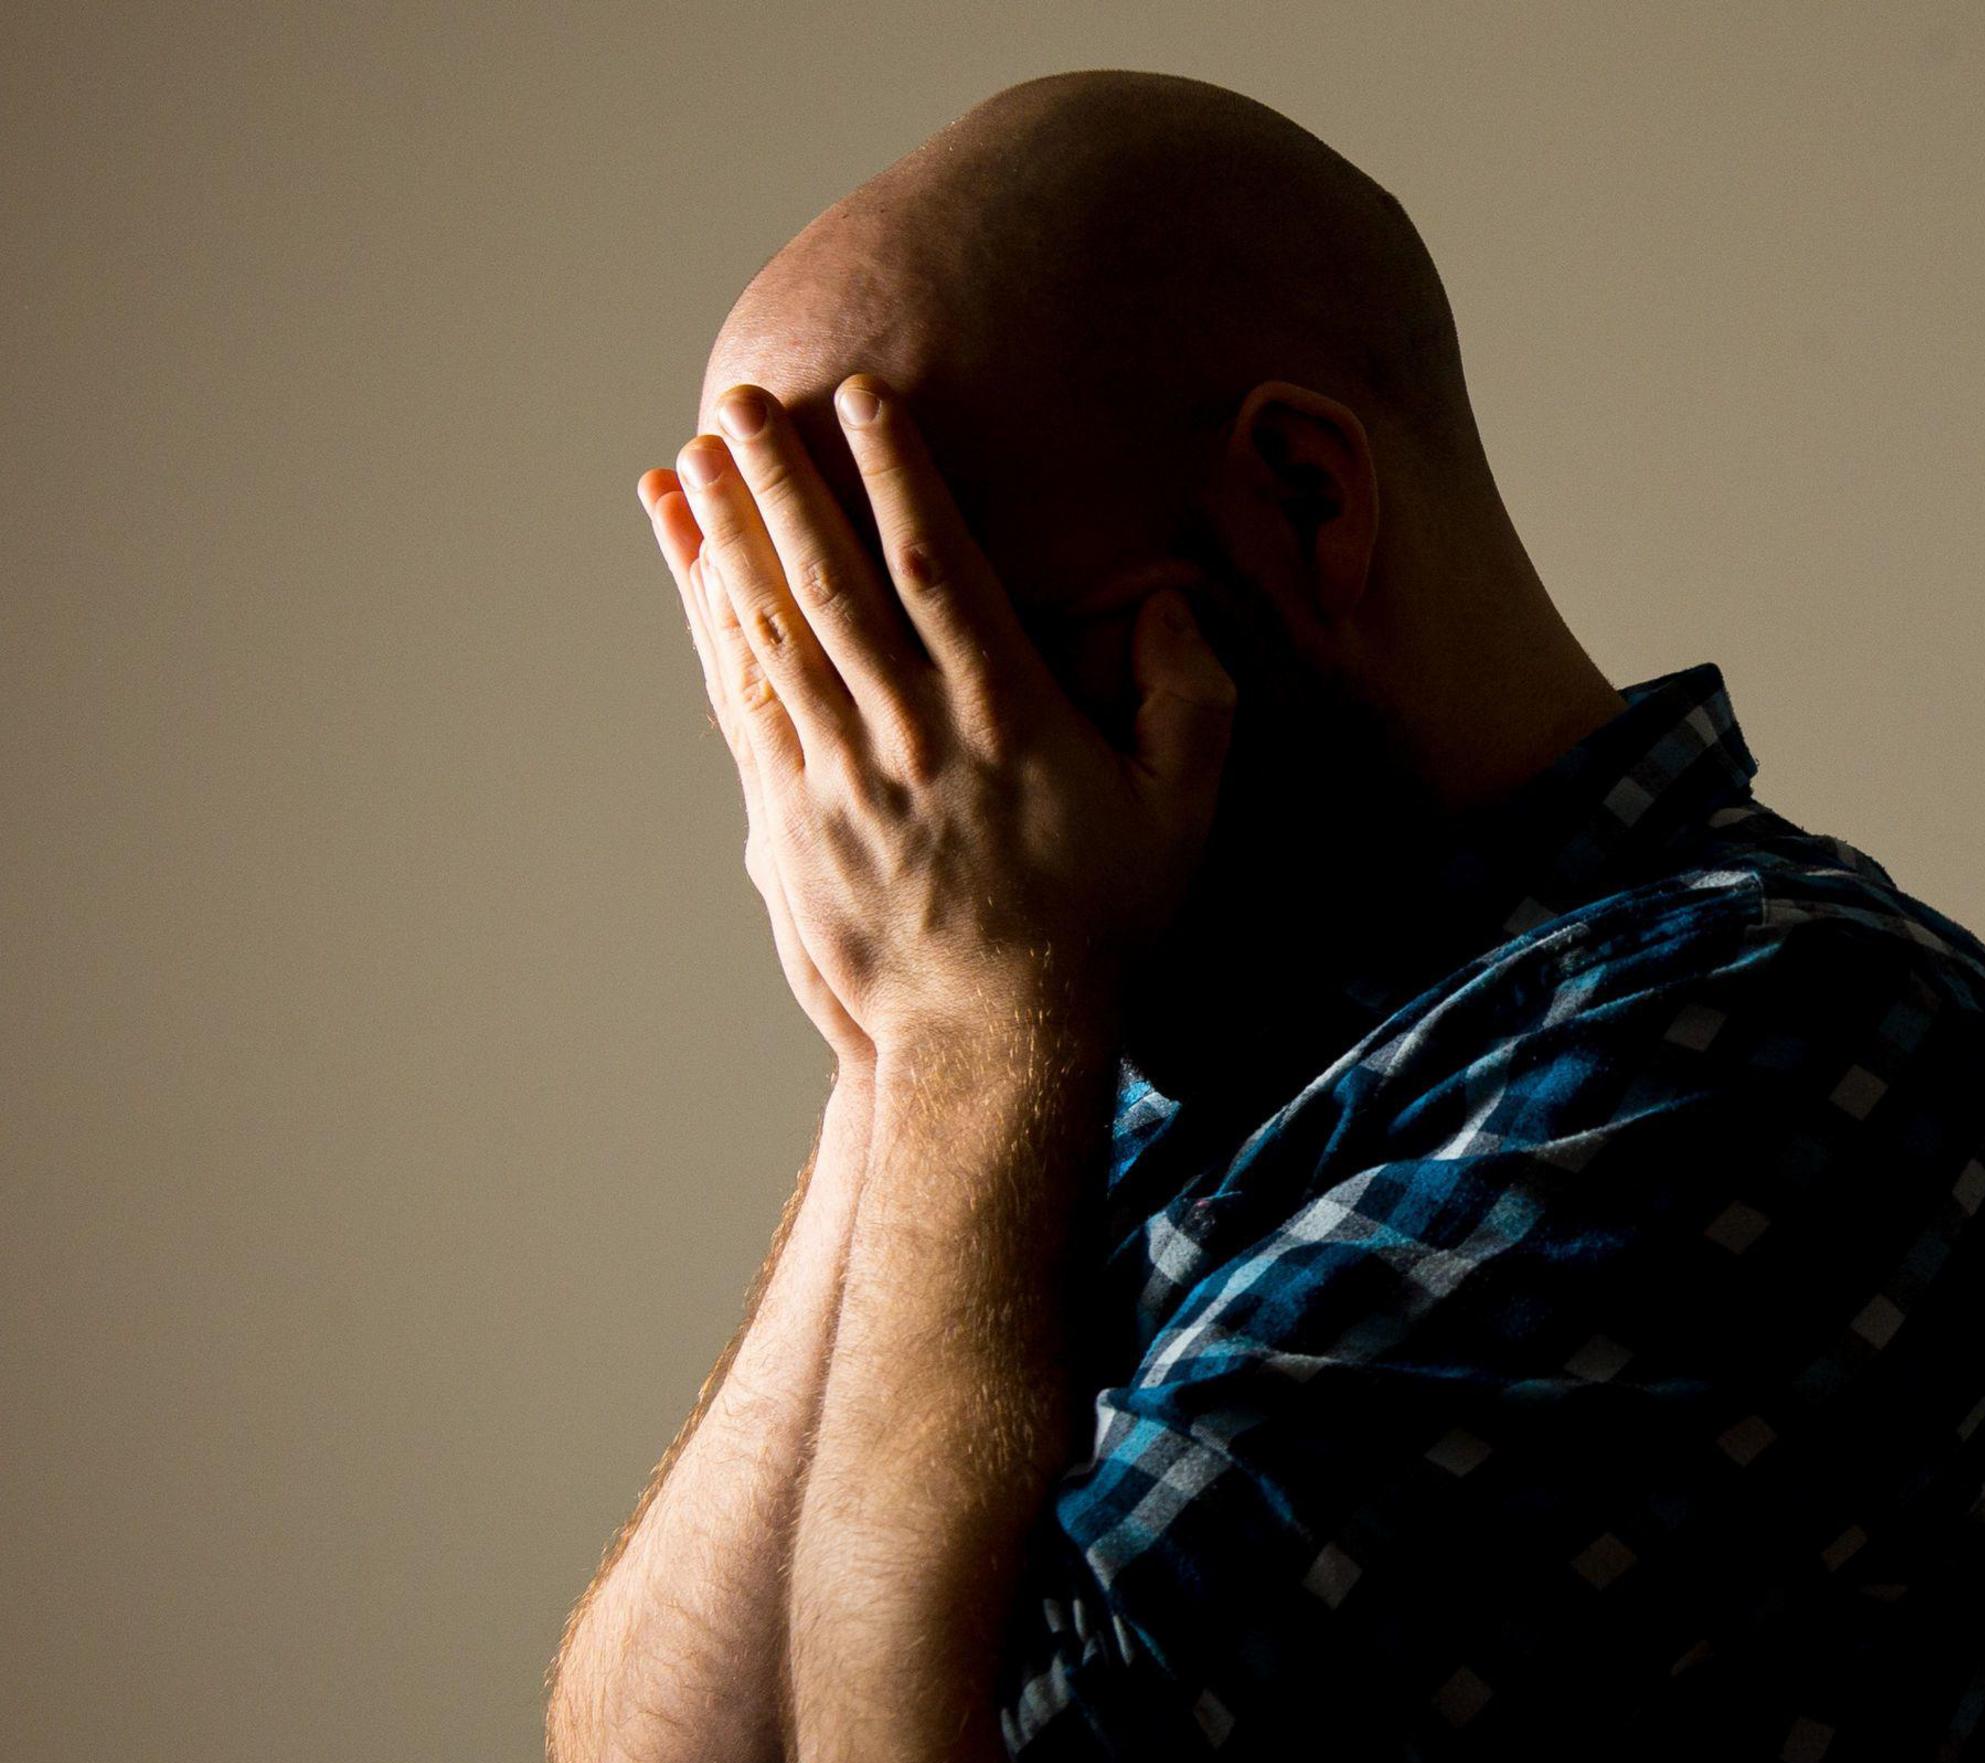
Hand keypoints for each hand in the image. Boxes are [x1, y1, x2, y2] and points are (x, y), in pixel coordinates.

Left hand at [651, 375, 1236, 1067]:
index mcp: (1007, 721)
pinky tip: (692, 567)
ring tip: (698, 453)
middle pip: (833, 582)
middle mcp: (912, 736)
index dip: (900, 476)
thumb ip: (1193, 704)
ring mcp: (840, 778)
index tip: (865, 398)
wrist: (994, 1043)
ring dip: (731, 535)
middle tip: (744, 397)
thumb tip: (1170, 612)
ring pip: (771, 630)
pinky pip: (742, 699)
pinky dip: (709, 622)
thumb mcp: (1183, 816)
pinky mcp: (790, 819)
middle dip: (786, 482)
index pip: (941, 571)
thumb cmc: (1102, 925)